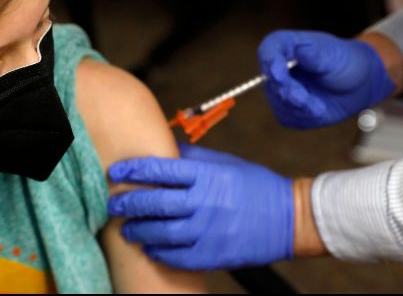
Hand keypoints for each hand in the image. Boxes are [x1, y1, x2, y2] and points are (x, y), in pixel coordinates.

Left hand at [107, 143, 292, 270]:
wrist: (289, 218)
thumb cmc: (255, 186)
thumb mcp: (225, 163)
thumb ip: (193, 158)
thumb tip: (164, 146)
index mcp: (207, 175)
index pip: (159, 170)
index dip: (133, 170)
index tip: (116, 172)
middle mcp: (205, 201)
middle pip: (155, 202)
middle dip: (128, 203)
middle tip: (113, 204)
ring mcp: (209, 230)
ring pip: (161, 232)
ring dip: (139, 231)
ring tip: (127, 229)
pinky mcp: (214, 254)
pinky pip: (177, 256)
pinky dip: (159, 253)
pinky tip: (150, 248)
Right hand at [258, 30, 395, 128]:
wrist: (358, 84)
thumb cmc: (345, 62)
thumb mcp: (334, 56)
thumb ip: (316, 55)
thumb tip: (301, 49)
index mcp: (286, 46)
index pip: (268, 50)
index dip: (269, 61)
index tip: (278, 72)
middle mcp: (278, 68)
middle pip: (270, 81)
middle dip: (287, 91)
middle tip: (303, 99)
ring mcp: (280, 90)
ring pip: (279, 103)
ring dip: (299, 108)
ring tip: (319, 107)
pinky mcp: (288, 110)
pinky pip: (289, 118)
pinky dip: (304, 117)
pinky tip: (319, 109)